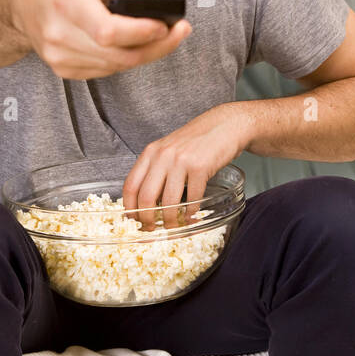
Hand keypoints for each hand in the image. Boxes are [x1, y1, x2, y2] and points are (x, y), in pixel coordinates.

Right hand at [13, 0, 190, 79]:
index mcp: (65, 2)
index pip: (108, 31)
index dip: (141, 32)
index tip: (167, 24)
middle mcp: (58, 35)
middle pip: (119, 54)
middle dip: (156, 45)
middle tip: (180, 31)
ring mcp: (59, 57)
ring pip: (117, 65)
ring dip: (145, 53)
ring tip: (164, 35)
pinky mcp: (64, 69)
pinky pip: (107, 70)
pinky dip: (125, 58)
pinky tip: (135, 43)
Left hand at [122, 103, 249, 230]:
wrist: (224, 125)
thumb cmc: (196, 140)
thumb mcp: (168, 149)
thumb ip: (156, 169)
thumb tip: (146, 202)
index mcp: (151, 152)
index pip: (130, 185)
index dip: (129, 208)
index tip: (133, 221)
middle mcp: (163, 156)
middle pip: (146, 197)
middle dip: (147, 219)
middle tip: (152, 230)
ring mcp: (181, 161)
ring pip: (169, 201)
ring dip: (170, 220)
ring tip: (173, 226)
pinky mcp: (200, 167)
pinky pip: (192, 198)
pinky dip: (191, 212)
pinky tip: (192, 215)